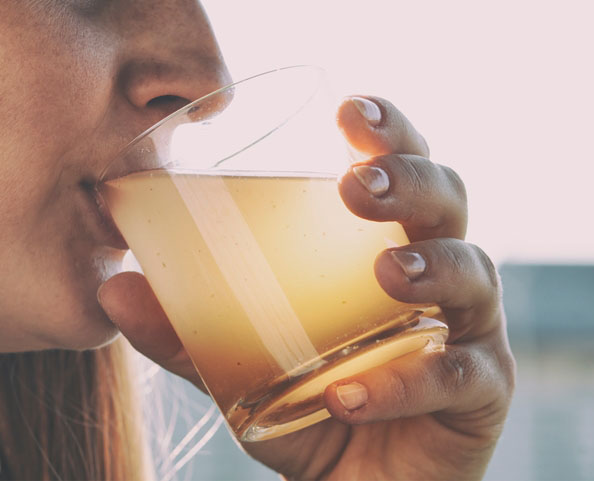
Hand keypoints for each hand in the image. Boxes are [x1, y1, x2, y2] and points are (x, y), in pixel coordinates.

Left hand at [97, 96, 514, 479]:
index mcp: (384, 247)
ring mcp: (467, 332)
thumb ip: (185, 332)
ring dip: (431, 268)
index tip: (349, 111)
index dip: (388, 133)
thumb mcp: (239, 367)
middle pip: (448, 202)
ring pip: (474, 276)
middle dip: (411, 181)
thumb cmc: (309, 406)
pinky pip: (456, 378)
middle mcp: (436, 275)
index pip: (399, 170)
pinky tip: (349, 394)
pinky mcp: (480, 394)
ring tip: (387, 277)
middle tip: (358, 188)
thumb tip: (113, 286)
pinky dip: (403, 383)